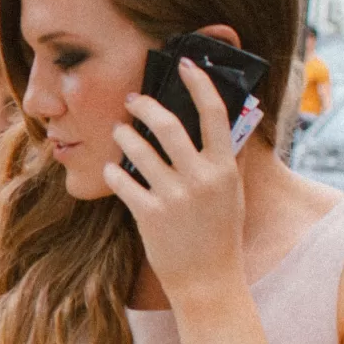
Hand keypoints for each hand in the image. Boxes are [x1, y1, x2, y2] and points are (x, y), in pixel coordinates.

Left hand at [99, 55, 246, 306]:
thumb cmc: (220, 234)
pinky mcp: (150, 215)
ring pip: (138, 150)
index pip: (214, 113)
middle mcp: (201, 178)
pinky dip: (113, 172)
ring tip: (118, 132)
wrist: (208, 280)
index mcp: (224, 167)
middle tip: (132, 98)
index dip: (199, 83)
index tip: (184, 63)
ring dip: (123, 135)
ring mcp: (174, 196)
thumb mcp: (232, 193)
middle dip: (145, 105)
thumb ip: (229, 158)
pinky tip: (110, 169)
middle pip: (169, 124)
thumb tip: (232, 122)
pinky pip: (122, 181)